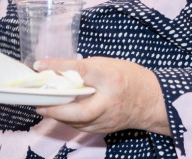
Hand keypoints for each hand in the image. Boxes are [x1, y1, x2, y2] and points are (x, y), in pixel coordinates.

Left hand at [33, 57, 171, 136]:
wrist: (153, 100)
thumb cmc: (129, 78)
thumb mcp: (106, 64)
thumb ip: (80, 67)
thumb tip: (51, 66)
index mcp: (111, 78)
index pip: (82, 71)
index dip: (59, 68)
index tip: (40, 66)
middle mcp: (110, 101)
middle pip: (79, 109)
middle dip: (56, 109)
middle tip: (38, 103)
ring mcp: (109, 118)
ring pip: (79, 122)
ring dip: (59, 116)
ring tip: (43, 107)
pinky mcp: (106, 128)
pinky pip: (83, 127)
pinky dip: (69, 120)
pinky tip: (59, 113)